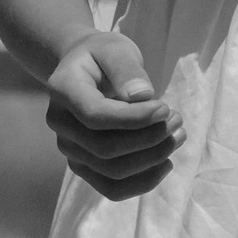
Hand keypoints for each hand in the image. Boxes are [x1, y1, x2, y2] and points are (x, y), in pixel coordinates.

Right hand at [43, 29, 178, 198]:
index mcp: (62, 90)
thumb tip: (143, 97)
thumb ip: (126, 69)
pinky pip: (112, 189)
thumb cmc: (103, 56)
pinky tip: (166, 162)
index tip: (165, 109)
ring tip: (177, 135)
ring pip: (111, 172)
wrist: (86, 70)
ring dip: (152, 159)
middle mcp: (60, 124)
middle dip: (149, 139)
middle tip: (177, 120)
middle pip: (105, 149)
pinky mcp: (84, 166)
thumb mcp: (115, 48)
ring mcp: (70, 149)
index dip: (134, 119)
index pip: (95, 116)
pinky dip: (144, 182)